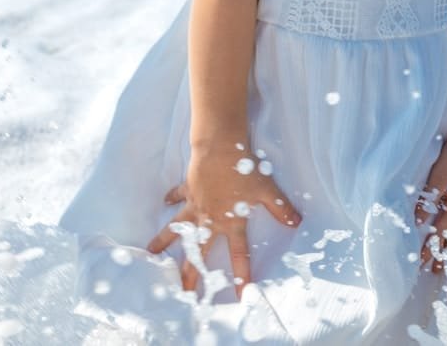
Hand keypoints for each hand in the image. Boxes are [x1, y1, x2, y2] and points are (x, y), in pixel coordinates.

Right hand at [146, 141, 299, 298]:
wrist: (220, 150)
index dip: (241, 276)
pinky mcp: (188, 190)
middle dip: (190, 275)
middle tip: (183, 293)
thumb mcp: (267, 190)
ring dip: (164, 241)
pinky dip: (171, 198)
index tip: (240, 295)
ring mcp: (195, 206)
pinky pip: (177, 196)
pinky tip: (164, 202)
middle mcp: (210, 219)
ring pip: (177, 229)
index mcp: (231, 222)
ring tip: (151, 254)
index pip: (238, 255)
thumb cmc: (244, 170)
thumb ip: (280, 208)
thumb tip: (296, 222)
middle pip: (198, 253)